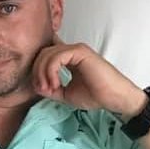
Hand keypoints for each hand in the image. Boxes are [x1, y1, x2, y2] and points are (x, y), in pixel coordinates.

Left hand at [32, 36, 146, 116]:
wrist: (114, 98)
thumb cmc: (95, 95)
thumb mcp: (66, 93)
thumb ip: (50, 88)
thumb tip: (35, 85)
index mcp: (68, 58)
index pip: (44, 56)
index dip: (37, 70)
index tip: (41, 88)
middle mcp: (71, 51)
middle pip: (43, 53)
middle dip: (37, 71)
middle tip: (43, 89)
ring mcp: (76, 49)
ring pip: (47, 54)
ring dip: (43, 72)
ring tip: (50, 88)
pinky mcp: (80, 52)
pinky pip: (57, 57)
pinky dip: (51, 70)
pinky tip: (56, 83)